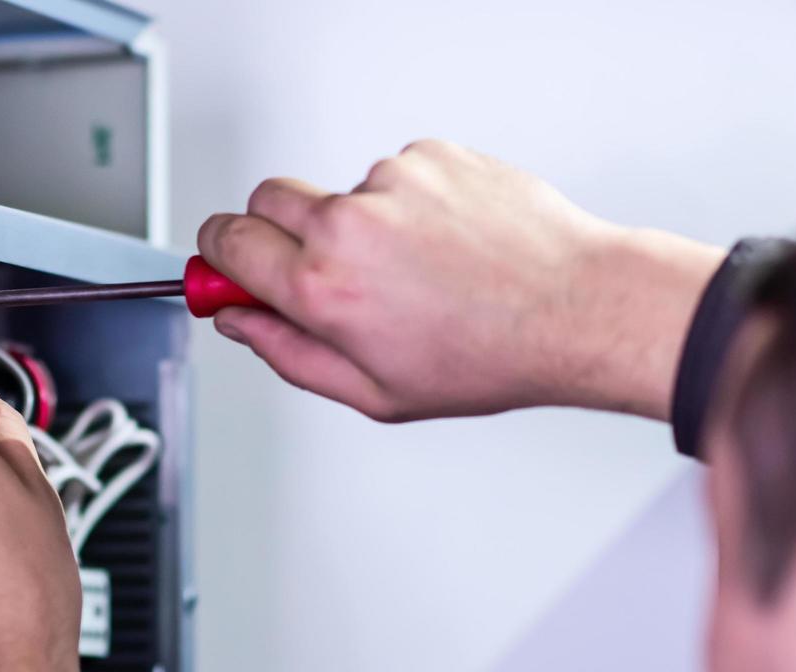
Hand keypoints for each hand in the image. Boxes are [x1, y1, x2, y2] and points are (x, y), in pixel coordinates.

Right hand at [198, 139, 724, 421]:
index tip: (227, 266)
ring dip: (358, 226)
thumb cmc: (489, 357)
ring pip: (338, 194)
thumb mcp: (374, 391)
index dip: (220, 257)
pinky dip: (409, 207)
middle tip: (317, 271)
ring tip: (417, 273)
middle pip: (264, 200)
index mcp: (323, 287)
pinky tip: (446, 247)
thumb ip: (287, 353)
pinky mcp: (431, 156)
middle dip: (273, 233)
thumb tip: (239, 320)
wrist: (575, 308)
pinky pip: (394, 177)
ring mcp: (391, 182)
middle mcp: (348, 224)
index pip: (225, 242)